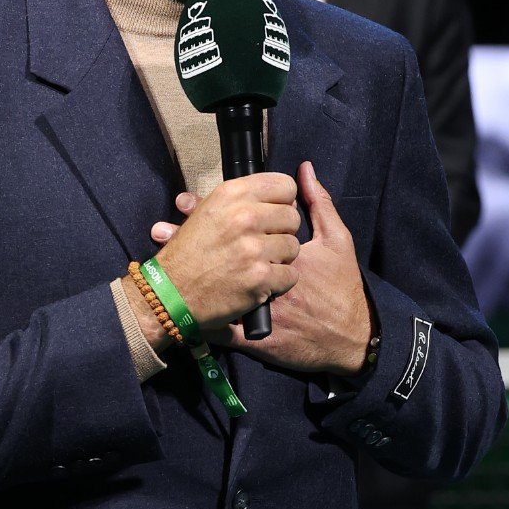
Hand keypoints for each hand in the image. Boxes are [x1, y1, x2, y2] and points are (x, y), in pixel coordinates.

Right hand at [150, 171, 301, 326]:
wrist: (170, 292)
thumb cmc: (188, 253)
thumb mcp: (206, 212)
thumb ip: (242, 201)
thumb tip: (285, 195)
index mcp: (231, 194)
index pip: (284, 186)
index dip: (282, 201)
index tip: (273, 214)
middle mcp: (244, 216)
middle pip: (292, 217)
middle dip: (281, 232)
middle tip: (263, 244)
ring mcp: (253, 248)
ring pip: (293, 247)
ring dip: (280, 258)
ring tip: (258, 263)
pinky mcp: (260, 278)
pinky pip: (290, 274)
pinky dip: (278, 282)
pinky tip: (260, 282)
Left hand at [154, 163, 370, 375]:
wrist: (351, 339)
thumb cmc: (343, 287)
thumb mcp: (337, 241)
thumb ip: (319, 203)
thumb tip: (304, 169)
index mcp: (280, 248)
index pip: (239, 224)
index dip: (205, 211)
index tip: (181, 202)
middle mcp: (264, 275)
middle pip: (218, 254)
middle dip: (188, 241)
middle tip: (160, 232)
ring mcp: (257, 307)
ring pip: (213, 293)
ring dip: (185, 283)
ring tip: (158, 270)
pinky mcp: (255, 338)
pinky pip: (222, 331)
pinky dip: (202, 324)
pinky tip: (178, 313)